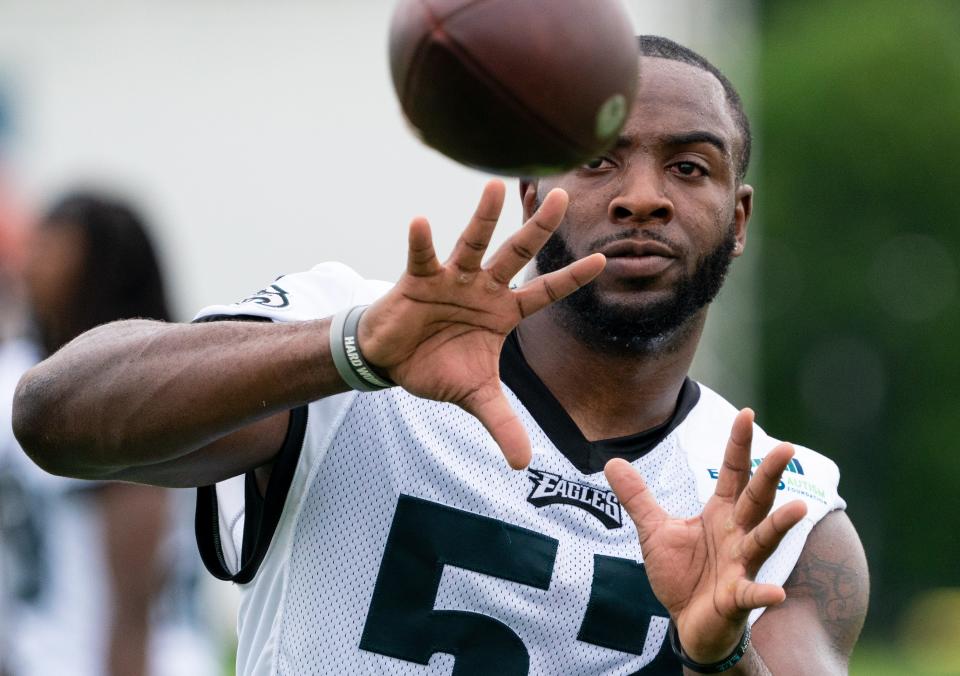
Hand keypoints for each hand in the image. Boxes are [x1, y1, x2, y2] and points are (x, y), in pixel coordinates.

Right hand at [358, 179, 605, 468]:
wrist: (391, 361)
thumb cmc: (437, 368)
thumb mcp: (475, 397)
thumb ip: (501, 424)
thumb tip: (522, 465)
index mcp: (504, 313)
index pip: (545, 293)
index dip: (572, 279)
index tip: (605, 259)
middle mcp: (483, 289)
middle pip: (517, 254)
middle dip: (540, 227)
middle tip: (564, 195)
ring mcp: (452, 280)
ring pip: (473, 244)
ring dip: (483, 217)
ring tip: (496, 188)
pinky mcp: (418, 280)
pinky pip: (422, 257)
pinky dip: (421, 241)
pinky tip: (420, 222)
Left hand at [605, 409, 808, 662]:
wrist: (689, 623)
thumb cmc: (682, 574)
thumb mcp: (654, 530)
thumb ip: (637, 497)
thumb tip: (612, 462)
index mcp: (721, 514)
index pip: (734, 473)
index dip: (740, 445)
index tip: (748, 414)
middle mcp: (737, 534)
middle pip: (756, 499)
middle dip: (769, 474)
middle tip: (785, 447)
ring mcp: (741, 565)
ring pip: (763, 540)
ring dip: (779, 526)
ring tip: (798, 508)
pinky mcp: (736, 597)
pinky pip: (751, 594)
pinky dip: (763, 594)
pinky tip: (776, 594)